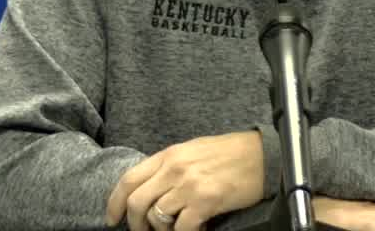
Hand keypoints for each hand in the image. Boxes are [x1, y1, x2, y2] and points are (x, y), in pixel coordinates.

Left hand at [105, 131, 264, 230]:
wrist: (262, 155)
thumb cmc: (230, 153)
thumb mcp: (192, 151)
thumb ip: (169, 167)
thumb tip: (149, 190)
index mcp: (168, 155)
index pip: (129, 180)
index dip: (115, 203)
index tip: (112, 219)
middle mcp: (174, 169)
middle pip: (137, 203)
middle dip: (135, 225)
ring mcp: (189, 186)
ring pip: (157, 218)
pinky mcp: (206, 202)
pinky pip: (181, 229)